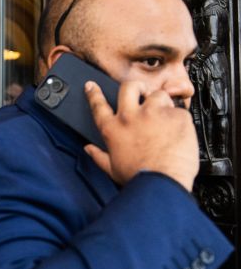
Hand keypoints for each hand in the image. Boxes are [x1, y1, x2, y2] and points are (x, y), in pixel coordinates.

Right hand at [83, 80, 198, 190]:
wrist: (162, 182)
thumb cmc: (138, 178)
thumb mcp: (112, 169)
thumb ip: (99, 156)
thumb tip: (89, 150)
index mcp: (113, 129)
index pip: (98, 105)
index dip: (94, 93)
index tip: (92, 86)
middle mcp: (130, 117)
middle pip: (128, 87)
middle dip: (134, 87)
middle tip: (140, 92)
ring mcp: (153, 114)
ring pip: (158, 95)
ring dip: (162, 103)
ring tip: (165, 117)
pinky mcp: (175, 116)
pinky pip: (179, 110)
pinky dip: (180, 119)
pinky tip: (179, 132)